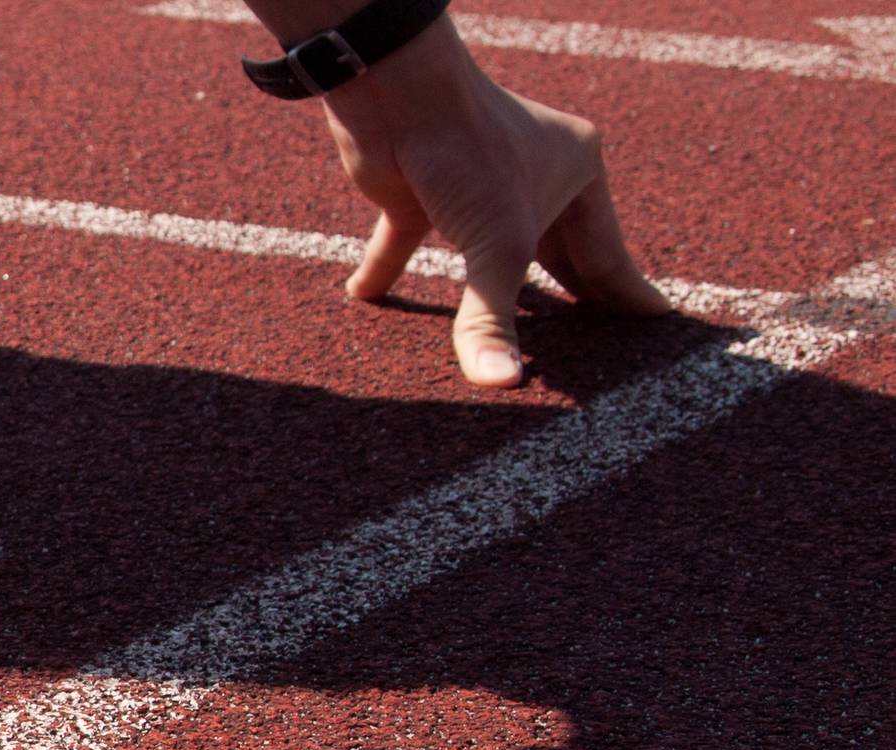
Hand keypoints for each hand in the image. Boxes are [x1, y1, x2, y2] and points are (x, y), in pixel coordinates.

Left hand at [316, 24, 675, 386]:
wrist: (395, 92)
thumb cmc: (466, 150)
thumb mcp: (497, 243)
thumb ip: (494, 318)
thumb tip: (501, 383)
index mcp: (578, 172)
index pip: (608, 253)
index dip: (627, 294)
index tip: (657, 325)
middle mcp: (531, 177)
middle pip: (555, 253)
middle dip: (566, 299)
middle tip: (591, 351)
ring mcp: (473, 186)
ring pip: (487, 253)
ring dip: (490, 294)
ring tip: (510, 335)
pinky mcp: (416, 193)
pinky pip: (403, 242)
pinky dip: (386, 270)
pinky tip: (367, 297)